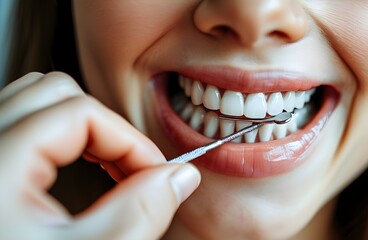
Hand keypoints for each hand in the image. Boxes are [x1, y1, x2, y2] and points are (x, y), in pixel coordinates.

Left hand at [0, 72, 200, 239]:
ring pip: (34, 101)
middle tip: (128, 168)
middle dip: (105, 127)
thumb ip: (142, 213)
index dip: (131, 141)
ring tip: (104, 162)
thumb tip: (180, 178)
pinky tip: (72, 164)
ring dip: (79, 125)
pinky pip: (20, 121)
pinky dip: (56, 133)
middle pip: (55, 93)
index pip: (82, 113)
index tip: (156, 174)